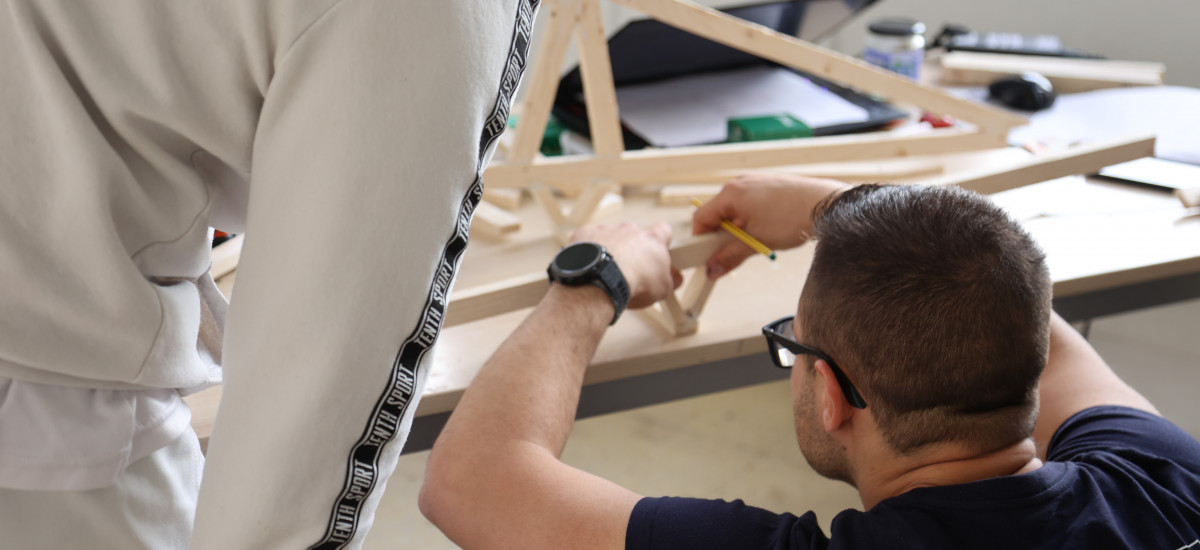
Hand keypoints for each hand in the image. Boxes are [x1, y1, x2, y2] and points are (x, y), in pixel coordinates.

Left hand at [569, 221, 681, 308]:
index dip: (661, 240)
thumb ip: (670, 279)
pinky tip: (590, 265)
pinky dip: (589, 250)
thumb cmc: (634, 283)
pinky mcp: (585, 234)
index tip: (658, 252)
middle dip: (632, 249)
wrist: (601, 281)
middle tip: (629, 269)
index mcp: (651, 239)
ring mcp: (606, 230)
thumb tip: (675, 278)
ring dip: (610, 249)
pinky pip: (589, 239)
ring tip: (606, 270)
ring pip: (611, 237)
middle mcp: (629, 230)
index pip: (663, 230)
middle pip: (634, 235)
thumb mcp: (662, 288)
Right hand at [692, 174, 848, 277]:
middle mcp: (739, 183)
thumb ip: (730, 256)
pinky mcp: (768, 185)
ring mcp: (754, 182)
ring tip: (754, 241)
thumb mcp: (757, 242)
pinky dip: (749, 219)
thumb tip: (713, 269)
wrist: (826, 205)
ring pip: (733, 210)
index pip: (701, 218)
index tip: (707, 256)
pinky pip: (748, 204)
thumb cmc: (793, 217)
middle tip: (732, 253)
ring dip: (736, 229)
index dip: (701, 240)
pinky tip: (765, 230)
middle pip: (716, 213)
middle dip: (720, 236)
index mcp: (731, 193)